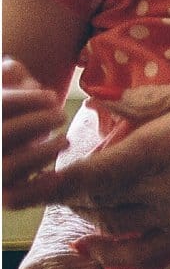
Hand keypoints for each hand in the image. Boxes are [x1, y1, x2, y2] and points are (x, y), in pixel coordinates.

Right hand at [2, 56, 69, 194]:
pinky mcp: (2, 195)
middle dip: (35, 123)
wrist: (9, 143)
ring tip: (64, 140)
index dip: (26, 99)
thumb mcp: (7, 86)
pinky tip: (59, 175)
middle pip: (2, 135)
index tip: (52, 97)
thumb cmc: (10, 109)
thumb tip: (14, 70)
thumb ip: (8, 74)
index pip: (0, 105)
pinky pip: (15, 199)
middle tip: (60, 116)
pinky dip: (38, 189)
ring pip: (7, 168)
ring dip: (40, 152)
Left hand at [13, 76, 169, 263]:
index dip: (43, 185)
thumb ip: (150, 101)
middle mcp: (163, 189)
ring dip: (91, 209)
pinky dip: (112, 253)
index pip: (83, 176)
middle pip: (93, 200)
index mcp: (160, 148)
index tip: (14, 185)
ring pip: (113, 223)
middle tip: (66, 167)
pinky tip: (94, 247)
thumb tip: (109, 105)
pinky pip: (143, 252)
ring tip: (88, 190)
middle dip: (71, 186)